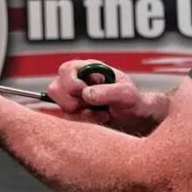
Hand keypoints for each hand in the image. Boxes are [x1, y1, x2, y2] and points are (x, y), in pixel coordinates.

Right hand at [46, 60, 169, 135]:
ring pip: (61, 107)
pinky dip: (83, 122)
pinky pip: (67, 120)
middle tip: (93, 105)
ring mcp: (72, 98)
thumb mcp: (126, 94)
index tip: (86, 93)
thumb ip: (108, 92)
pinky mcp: (73, 114)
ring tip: (100, 113)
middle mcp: (76, 81)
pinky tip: (98, 119)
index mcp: (86, 69)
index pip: (65, 70)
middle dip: (74, 102)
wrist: (136, 119)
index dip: (73, 83)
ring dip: (80, 114)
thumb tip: (86, 94)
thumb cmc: (132, 101)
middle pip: (55, 89)